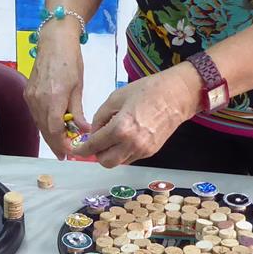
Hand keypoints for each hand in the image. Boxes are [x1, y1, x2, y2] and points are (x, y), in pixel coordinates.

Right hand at [23, 28, 87, 159]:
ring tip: (60, 144)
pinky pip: (36, 114)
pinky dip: (44, 123)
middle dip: (54, 144)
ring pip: (39, 123)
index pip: (54, 129)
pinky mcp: (28, 93)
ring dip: (49, 135)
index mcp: (53, 97)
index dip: (61, 144)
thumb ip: (78, 111)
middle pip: (44, 129)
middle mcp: (38, 99)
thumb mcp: (78, 87)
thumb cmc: (70, 60)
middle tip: (64, 155)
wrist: (53, 42)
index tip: (69, 153)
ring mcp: (30, 97)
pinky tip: (53, 127)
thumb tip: (83, 130)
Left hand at [74, 65, 199, 168]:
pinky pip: (130, 157)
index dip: (81, 150)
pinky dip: (123, 152)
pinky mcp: (151, 152)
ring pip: (118, 162)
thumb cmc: (146, 91)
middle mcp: (132, 144)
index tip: (75, 150)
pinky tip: (125, 137)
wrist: (177, 95)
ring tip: (113, 136)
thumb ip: (100, 117)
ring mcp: (143, 150)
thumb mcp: (115, 98)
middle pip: (105, 162)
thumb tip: (94, 133)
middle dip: (97, 154)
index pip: (94, 146)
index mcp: (121, 128)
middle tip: (96, 141)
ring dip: (110, 154)